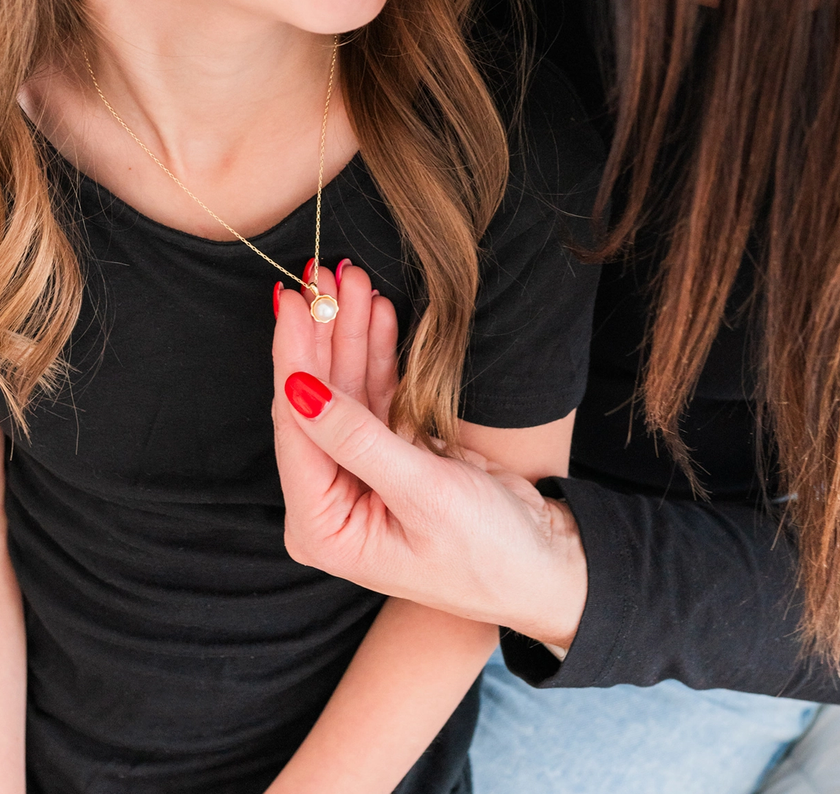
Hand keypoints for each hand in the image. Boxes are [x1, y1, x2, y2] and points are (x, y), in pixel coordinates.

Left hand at [271, 277, 587, 650]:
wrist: (549, 564)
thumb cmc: (488, 552)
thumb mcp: (422, 493)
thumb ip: (357, 439)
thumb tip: (296, 389)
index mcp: (322, 527)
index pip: (294, 428)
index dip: (291, 358)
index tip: (291, 301)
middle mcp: (331, 500)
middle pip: (313, 400)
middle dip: (320, 334)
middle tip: (320, 275)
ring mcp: (359, 473)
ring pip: (343, 388)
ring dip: (348, 332)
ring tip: (351, 279)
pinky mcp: (390, 452)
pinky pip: (375, 391)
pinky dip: (376, 351)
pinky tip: (374, 311)